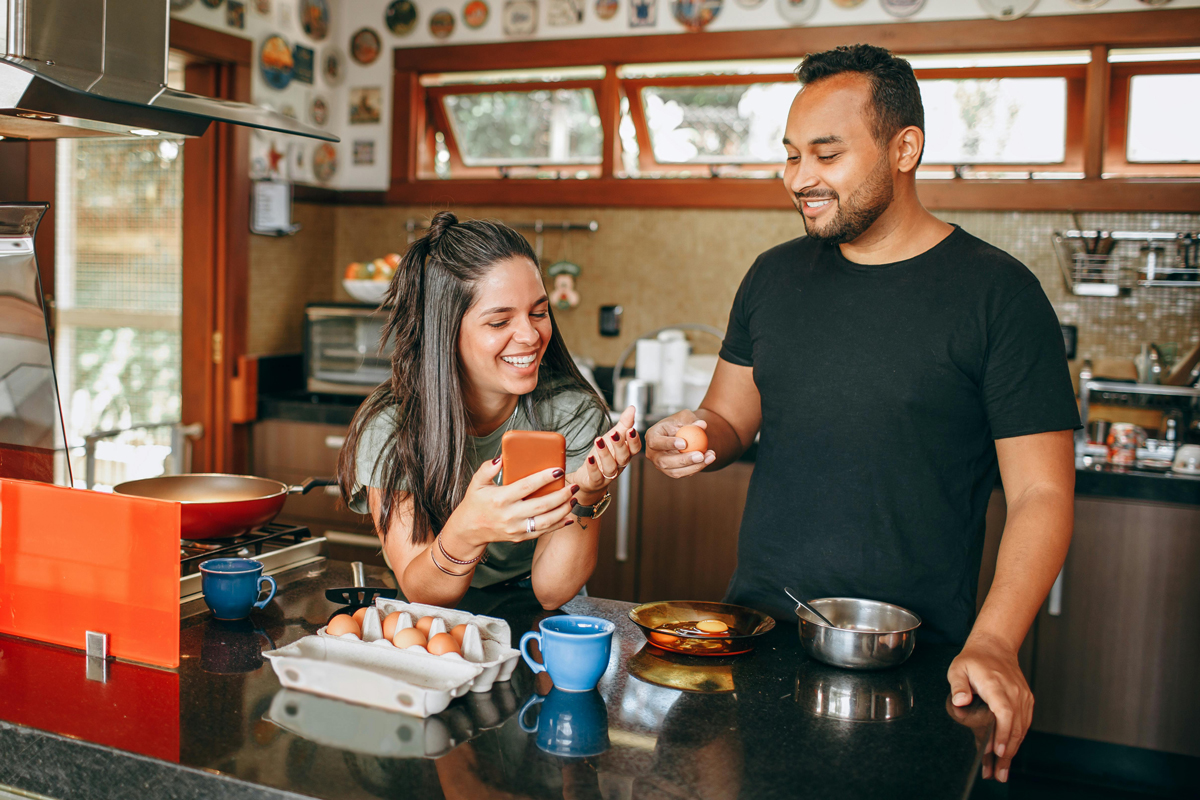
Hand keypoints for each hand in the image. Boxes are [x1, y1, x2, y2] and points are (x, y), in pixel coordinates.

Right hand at [443, 456, 576, 549]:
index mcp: (501, 498)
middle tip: (574, 486)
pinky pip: (543, 532)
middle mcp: (510, 515)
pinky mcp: (520, 537)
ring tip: (574, 499)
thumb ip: (487, 468)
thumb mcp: (477, 483)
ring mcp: (516, 528)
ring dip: (563, 510)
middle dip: (562, 495)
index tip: (559, 470)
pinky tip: (569, 516)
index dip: (545, 478)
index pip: (527, 486)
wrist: (469, 529)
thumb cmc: (475, 502)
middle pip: (542, 505)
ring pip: (546, 521)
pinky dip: (558, 525)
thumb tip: (502, 457)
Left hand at [569, 405, 642, 496]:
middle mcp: (618, 465)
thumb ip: (624, 424)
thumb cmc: (603, 455)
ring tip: (598, 441)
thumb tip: (632, 408)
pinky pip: (596, 476)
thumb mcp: (612, 437)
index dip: (634, 440)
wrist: (588, 477)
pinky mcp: (595, 481)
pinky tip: (590, 458)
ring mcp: (607, 475)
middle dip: (620, 445)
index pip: (634, 449)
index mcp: (625, 454)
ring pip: (610, 467)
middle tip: (613, 433)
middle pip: (623, 457)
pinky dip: (593, 467)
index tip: (631, 429)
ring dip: (605, 454)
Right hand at [645, 411, 715, 478]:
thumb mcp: (686, 416)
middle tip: (700, 455)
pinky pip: (684, 473)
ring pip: (675, 472)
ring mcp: (661, 465)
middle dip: (683, 460)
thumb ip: (693, 420)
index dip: (668, 444)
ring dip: (694, 466)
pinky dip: (697, 467)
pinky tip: (709, 459)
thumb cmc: (682, 423)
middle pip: (664, 461)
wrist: (685, 435)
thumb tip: (702, 425)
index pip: (655, 442)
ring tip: (710, 456)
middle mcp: (653, 453)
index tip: (685, 443)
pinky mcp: (671, 471)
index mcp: (652, 436)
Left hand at [947, 633, 1032, 782]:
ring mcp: (1023, 697)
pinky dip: (1017, 740)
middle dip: (1006, 752)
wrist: (995, 647)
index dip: (1003, 733)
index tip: (997, 751)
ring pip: (1021, 728)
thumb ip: (958, 686)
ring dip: (1012, 750)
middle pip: (1015, 727)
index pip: (1004, 712)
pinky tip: (1008, 754)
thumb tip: (960, 701)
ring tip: (1002, 771)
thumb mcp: (958, 668)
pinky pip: (1024, 723)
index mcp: (996, 685)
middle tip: (998, 774)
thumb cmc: (974, 659)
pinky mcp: (1026, 701)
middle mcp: (1013, 692)